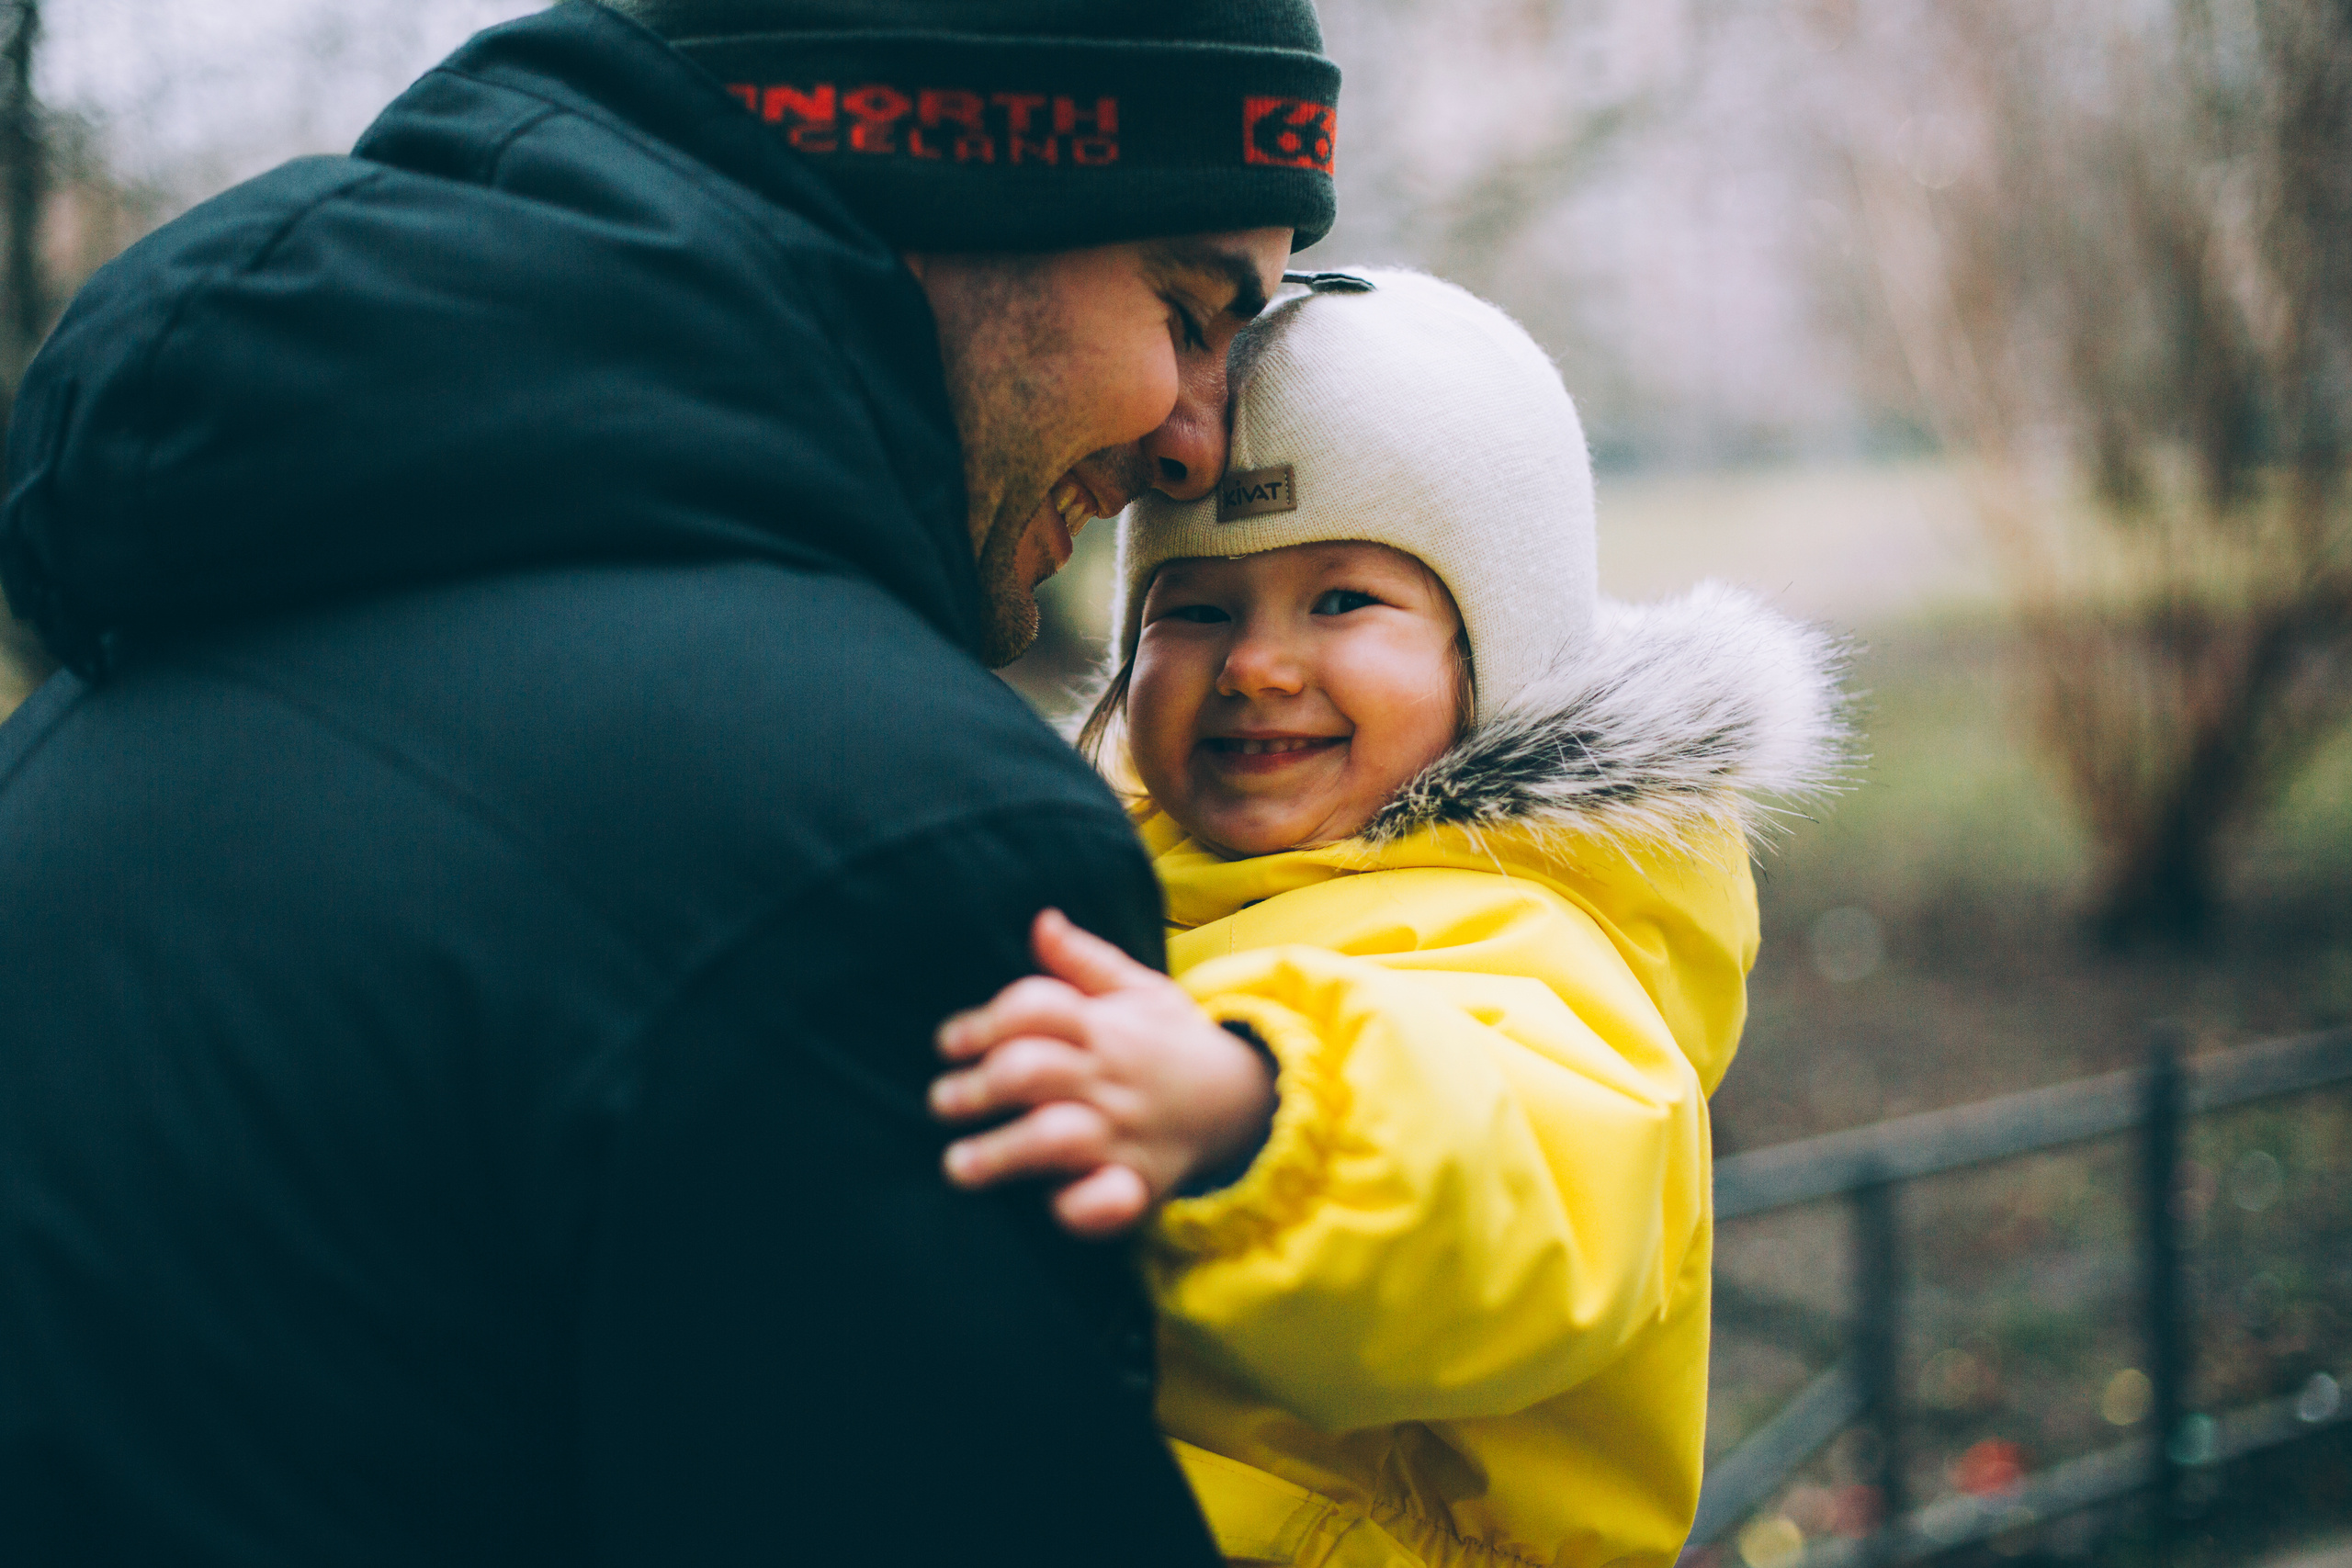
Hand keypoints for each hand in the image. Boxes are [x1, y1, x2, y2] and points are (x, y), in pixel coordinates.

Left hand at [932, 909, 1276, 1238]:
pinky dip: (1083, 1206)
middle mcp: (1109, 1077)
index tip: (949, 1043)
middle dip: (979, 1085)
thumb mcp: (1140, 990)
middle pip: (1032, 1069)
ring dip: (1003, 1150)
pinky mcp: (1138, 1184)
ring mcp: (1123, 1133)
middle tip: (940, 1102)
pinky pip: (1109, 1200)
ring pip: (1056, 1137)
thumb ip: (1084, 960)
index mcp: (1104, 1025)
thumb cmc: (1170, 1042)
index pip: (1036, 1008)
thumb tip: (1041, 920)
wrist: (1246, 1100)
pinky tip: (1051, 1205)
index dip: (985, 1021)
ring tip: (957, 1165)